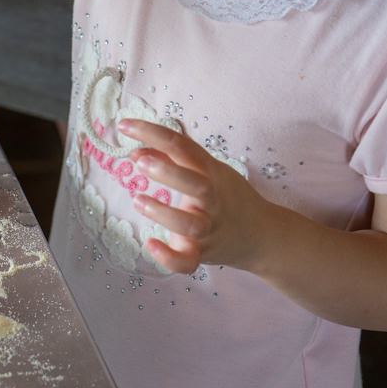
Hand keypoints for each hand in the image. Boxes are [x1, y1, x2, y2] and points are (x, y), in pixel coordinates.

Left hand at [119, 118, 277, 274]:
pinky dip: (169, 257)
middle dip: (169, 173)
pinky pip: (188, 262)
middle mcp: (213, 200)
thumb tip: (136, 151)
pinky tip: (151, 244)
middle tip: (140, 162)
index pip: (182, 146)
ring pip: (191, 225)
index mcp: (211, 173)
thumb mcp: (205, 170)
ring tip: (138, 200)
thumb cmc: (225, 196)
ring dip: (163, 213)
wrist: (262, 236)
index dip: (153, 133)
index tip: (124, 125)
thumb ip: (172, 159)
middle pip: (197, 186)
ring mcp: (210, 229)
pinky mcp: (203, 254)